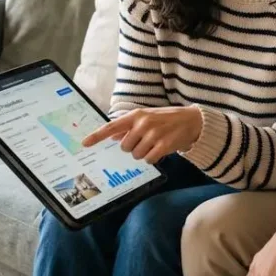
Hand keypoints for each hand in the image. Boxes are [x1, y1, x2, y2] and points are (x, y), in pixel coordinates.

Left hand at [82, 106, 202, 163]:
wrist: (191, 120)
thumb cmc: (165, 119)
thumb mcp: (145, 117)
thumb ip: (128, 126)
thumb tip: (112, 136)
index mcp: (135, 116)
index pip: (112, 126)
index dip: (97, 136)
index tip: (84, 143)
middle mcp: (142, 124)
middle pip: (125, 147)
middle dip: (133, 148)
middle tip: (145, 141)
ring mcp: (153, 134)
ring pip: (136, 155)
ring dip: (144, 153)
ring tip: (154, 144)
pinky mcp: (163, 145)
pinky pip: (149, 160)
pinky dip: (153, 158)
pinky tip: (160, 150)